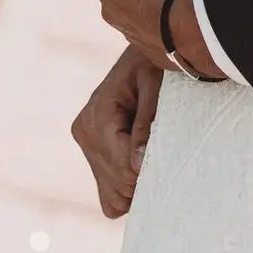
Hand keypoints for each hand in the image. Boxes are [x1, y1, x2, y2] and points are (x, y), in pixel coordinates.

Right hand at [70, 45, 163, 217]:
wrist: (140, 56)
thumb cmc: (152, 65)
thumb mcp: (154, 84)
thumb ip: (146, 122)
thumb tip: (138, 164)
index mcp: (98, 115)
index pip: (122, 164)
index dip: (147, 170)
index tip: (167, 160)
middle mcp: (84, 131)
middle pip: (117, 181)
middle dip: (144, 177)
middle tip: (165, 157)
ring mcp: (85, 143)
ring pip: (112, 193)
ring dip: (136, 184)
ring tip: (152, 158)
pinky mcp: (91, 152)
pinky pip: (106, 195)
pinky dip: (126, 191)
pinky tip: (140, 169)